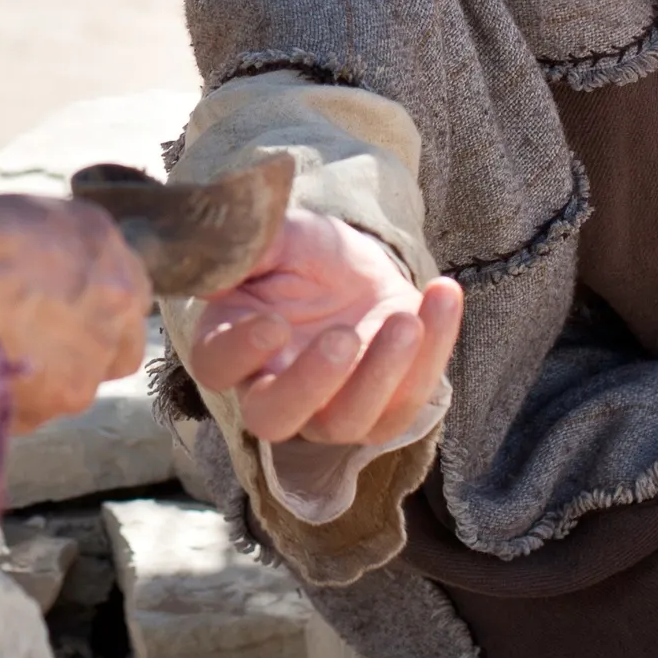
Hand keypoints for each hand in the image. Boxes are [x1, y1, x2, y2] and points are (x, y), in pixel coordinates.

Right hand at [0, 192, 152, 434]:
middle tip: (32, 337)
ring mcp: (90, 359)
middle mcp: (115, 304)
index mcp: (103, 244)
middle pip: (118, 342)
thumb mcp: (14, 213)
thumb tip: (44, 267)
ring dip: (49, 375)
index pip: (128, 287)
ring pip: (80, 379)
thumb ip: (51, 247)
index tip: (61, 305)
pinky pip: (42, 406)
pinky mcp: (56, 401)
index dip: (93, 301)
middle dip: (85, 345)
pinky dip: (18, 398)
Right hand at [177, 206, 464, 448]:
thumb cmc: (305, 256)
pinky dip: (433, 350)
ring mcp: (329, 411)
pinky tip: (441, 295)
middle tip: (343, 337)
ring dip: (381, 373)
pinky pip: (410, 399)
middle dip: (310, 383)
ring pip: (348, 420)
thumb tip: (227, 247)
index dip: (239, 352)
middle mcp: (271, 389)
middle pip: (273, 417)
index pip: (216, 365)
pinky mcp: (385, 410)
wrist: (360, 270)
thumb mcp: (279, 237)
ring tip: (406, 320)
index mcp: (230, 343)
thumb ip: (252, 244)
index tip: (272, 323)